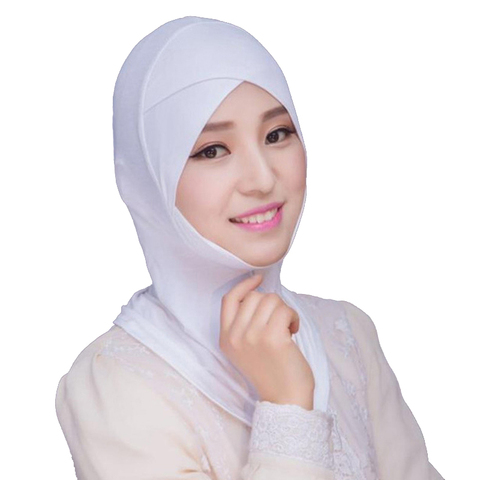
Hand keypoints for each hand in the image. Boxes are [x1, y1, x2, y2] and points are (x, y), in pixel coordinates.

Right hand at [219, 273, 314, 408]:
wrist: (285, 399)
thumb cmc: (271, 370)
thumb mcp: (245, 348)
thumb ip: (243, 323)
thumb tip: (257, 291)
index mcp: (225, 338)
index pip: (228, 299)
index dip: (244, 285)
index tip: (258, 278)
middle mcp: (235, 336)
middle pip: (254, 296)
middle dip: (272, 304)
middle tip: (279, 322)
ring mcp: (252, 336)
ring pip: (271, 299)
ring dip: (284, 310)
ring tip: (287, 327)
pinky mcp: (272, 338)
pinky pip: (285, 309)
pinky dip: (293, 316)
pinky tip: (294, 330)